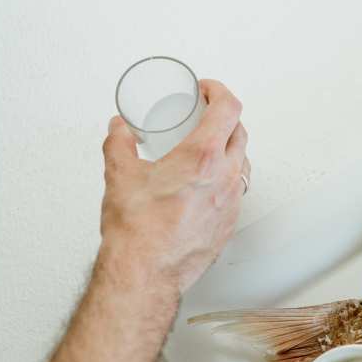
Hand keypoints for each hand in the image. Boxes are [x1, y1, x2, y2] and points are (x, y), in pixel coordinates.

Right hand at [98, 79, 249, 296]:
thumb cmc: (137, 230)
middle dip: (225, 117)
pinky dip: (226, 177)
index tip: (207, 90)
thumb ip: (119, 143)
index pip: (229, 108)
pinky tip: (208, 182)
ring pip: (242, 162)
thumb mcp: (119, 174)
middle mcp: (225, 177)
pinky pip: (237, 190)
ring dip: (230, 148)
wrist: (146, 272)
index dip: (220, 91)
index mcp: (203, 157)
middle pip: (240, 133)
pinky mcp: (230, 223)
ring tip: (209, 147)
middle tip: (207, 114)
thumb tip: (120, 129)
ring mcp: (232, 201)